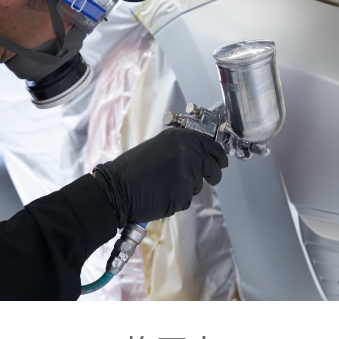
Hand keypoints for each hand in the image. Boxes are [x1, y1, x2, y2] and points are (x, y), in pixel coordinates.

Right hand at [91, 127, 227, 228]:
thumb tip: (199, 156)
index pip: (212, 146)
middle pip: (212, 166)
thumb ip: (181, 150)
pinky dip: (177, 200)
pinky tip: (161, 194)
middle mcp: (188, 153)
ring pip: (198, 185)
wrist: (116, 188)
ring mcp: (187, 173)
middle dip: (213, 174)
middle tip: (211, 177)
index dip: (218, 156)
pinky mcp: (183, 193)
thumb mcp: (159, 147)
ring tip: (164, 185)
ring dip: (187, 188)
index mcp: (181, 138)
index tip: (221, 161)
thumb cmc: (131, 170)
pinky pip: (187, 199)